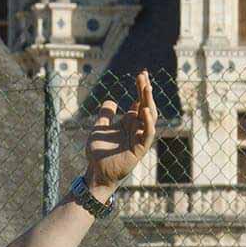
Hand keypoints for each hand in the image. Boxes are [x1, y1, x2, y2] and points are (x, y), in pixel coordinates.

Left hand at [84, 70, 155, 195]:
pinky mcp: (139, 149)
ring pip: (149, 117)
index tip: (141, 74)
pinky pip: (147, 135)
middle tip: (144, 75)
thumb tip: (111, 100)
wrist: (96, 172)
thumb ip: (105, 115)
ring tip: (146, 87)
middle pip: (145, 105)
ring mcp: (139, 138)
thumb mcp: (99, 128)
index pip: (139, 102)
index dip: (141, 88)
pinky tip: (146, 111)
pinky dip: (148, 123)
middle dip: (145, 90)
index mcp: (129, 122)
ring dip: (149, 102)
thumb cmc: (98, 153)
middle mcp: (136, 128)